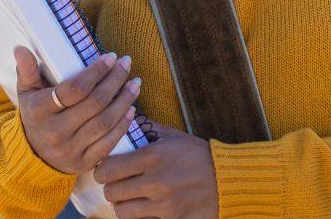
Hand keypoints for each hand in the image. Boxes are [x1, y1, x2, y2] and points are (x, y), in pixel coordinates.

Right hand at [13, 45, 142, 174]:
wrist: (33, 157)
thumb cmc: (34, 115)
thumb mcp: (26, 92)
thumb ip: (26, 70)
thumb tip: (20, 48)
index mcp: (40, 111)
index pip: (74, 89)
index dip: (96, 72)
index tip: (111, 57)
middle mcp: (55, 132)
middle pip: (94, 103)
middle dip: (115, 81)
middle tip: (127, 64)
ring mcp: (70, 150)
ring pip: (105, 122)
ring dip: (124, 101)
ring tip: (135, 83)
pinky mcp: (83, 164)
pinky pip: (108, 143)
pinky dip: (123, 125)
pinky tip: (132, 109)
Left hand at [92, 123, 217, 218]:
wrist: (229, 179)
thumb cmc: (199, 155)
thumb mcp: (173, 137)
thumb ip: (146, 130)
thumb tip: (124, 121)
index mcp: (153, 157)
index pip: (108, 169)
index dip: (102, 170)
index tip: (105, 169)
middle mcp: (156, 182)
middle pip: (112, 192)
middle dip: (110, 188)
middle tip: (116, 184)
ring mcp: (165, 205)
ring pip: (123, 212)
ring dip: (122, 205)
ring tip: (128, 198)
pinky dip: (140, 217)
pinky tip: (144, 209)